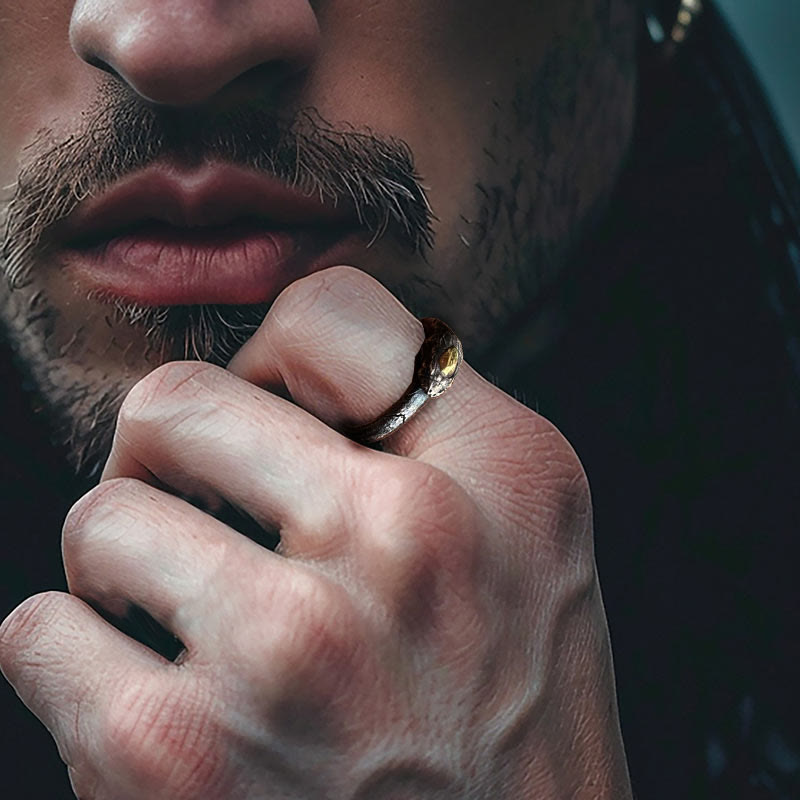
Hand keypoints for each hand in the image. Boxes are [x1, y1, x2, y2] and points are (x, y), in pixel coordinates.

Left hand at [0, 266, 630, 798]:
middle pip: (171, 406)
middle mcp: (383, 552)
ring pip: (97, 519)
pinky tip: (157, 685)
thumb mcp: (536, 514)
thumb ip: (431, 407)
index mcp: (471, 482)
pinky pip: (38, 636)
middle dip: (177, 453)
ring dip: (129, 562)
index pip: (318, 317)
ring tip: (196, 614)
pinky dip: (75, 651)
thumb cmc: (523, 696)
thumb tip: (290, 356)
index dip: (277, 357)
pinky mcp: (170, 760)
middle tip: (213, 512)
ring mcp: (271, 657)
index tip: (275, 419)